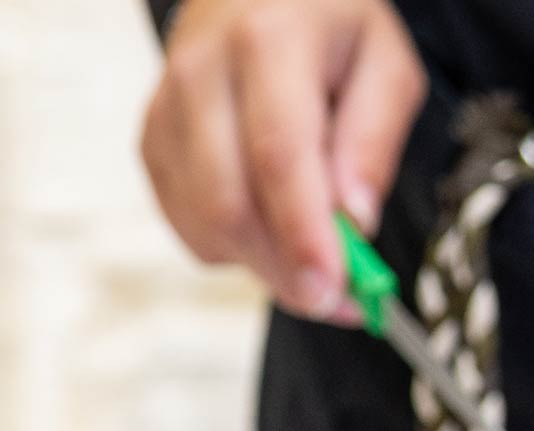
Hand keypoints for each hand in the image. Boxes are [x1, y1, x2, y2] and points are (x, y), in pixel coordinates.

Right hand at [140, 0, 426, 323]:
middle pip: (229, 202)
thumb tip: (352, 221)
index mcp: (268, 43)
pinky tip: (266, 221)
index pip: (277, 154)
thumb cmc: (324, 26)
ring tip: (308, 250)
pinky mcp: (149, 145)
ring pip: (203, 223)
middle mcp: (200, 76)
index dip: (302, 232)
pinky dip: (231, 244)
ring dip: (261, 260)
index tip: (333, 288)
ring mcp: (164, 114)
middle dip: (282, 266)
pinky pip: (186, 225)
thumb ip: (373, 139)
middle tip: (333, 299)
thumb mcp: (384, 60)